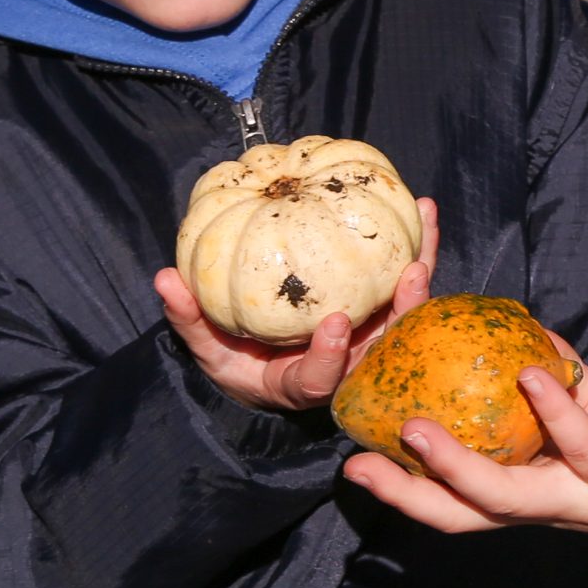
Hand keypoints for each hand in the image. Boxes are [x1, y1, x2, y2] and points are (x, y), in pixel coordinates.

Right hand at [157, 200, 438, 411]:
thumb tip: (164, 279)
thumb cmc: (238, 361)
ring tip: (423, 218)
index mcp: (302, 381)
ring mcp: (371, 339)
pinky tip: (422, 206)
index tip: (333, 325)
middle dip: (404, 312)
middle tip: (411, 273)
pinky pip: (402, 278)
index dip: (330, 357)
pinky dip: (415, 244)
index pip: (320, 379)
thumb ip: (189, 319)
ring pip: (406, 310)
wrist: (267, 366)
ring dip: (420, 265)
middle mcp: (347, 364)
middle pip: (386, 348)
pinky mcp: (382, 311)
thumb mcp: (207, 348)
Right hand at [342, 339, 587, 556]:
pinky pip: (578, 444)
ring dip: (454, 465)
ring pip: (502, 496)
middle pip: (459, 514)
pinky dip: (552, 409)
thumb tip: (509, 333)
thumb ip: (552, 381)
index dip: (403, 487)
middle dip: (405, 495)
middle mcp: (542, 506)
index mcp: (528, 491)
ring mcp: (577, 498)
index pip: (453, 499)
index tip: (355, 460)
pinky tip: (529, 372)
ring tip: (417, 428)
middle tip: (357, 465)